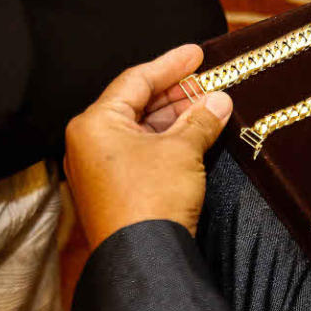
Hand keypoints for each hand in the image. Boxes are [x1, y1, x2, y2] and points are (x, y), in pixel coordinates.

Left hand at [64, 45, 232, 248]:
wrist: (144, 257)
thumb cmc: (152, 198)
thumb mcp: (183, 150)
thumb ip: (201, 119)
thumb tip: (219, 101)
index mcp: (95, 123)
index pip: (135, 81)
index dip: (170, 65)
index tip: (197, 53)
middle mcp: (90, 142)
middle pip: (138, 104)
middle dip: (177, 93)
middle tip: (209, 81)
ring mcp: (102, 167)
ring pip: (143, 129)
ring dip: (177, 118)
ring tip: (211, 106)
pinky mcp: (116, 188)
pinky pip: (144, 151)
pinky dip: (170, 140)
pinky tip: (198, 134)